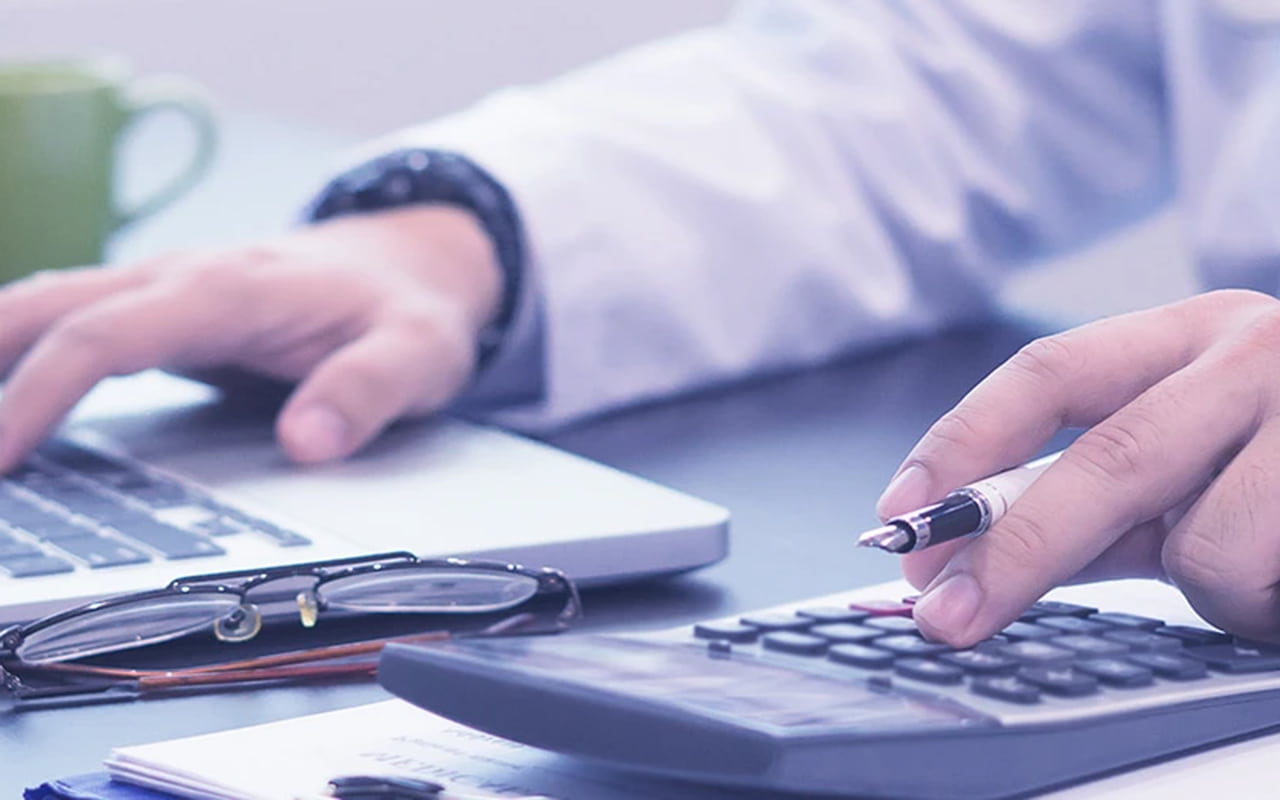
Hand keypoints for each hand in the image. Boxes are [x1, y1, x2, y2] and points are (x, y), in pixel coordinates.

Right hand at [0, 206, 500, 467]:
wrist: (408, 263)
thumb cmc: (407, 310)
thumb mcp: (418, 354)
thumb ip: (368, 391)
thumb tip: (306, 442)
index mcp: (231, 289)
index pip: (106, 335)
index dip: (39, 392)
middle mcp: (180, 278)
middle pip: (42, 306)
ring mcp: (164, 290)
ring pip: (43, 307)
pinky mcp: (161, 311)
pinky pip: (70, 326)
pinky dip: (18, 359)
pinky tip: (2, 409)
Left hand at [876, 289, 1279, 645]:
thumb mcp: (1187, 451)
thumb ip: (1090, 497)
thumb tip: (961, 554)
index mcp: (1187, 332)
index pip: (1046, 375)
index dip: (961, 445)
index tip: (900, 517)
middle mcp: (1253, 352)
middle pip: (1106, 460)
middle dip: (1015, 553)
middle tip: (946, 618)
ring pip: (1208, 545)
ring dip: (1204, 590)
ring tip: (1250, 570)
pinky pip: (1267, 578)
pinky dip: (1260, 604)